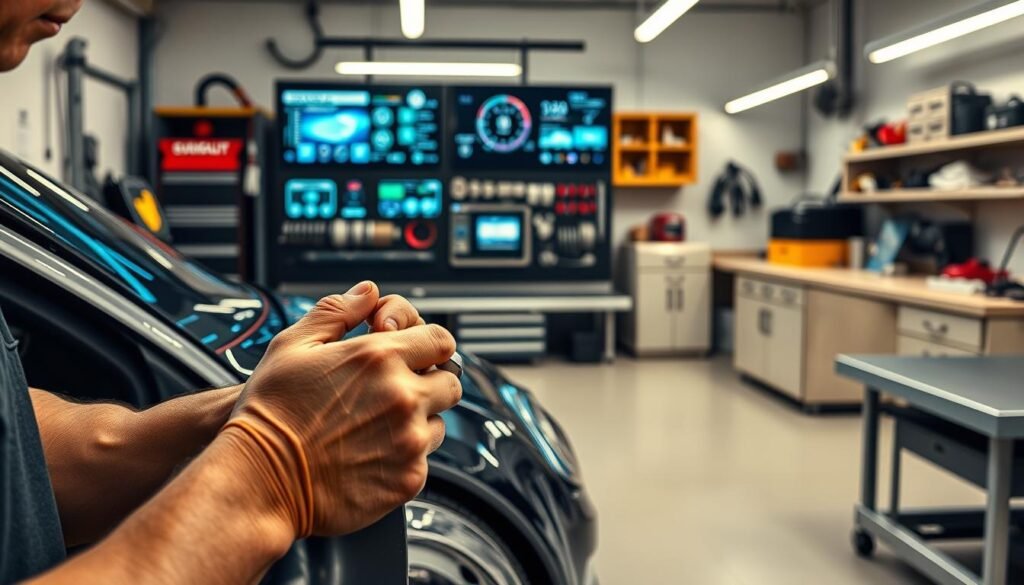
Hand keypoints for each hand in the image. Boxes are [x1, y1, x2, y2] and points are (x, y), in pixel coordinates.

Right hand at [222, 281, 460, 537]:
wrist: (258, 480)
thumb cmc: (269, 413)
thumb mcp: (292, 346)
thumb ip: (337, 311)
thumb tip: (368, 292)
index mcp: (381, 357)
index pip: (441, 341)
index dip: (429, 346)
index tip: (415, 356)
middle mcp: (404, 397)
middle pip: (450, 383)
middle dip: (429, 384)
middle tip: (397, 392)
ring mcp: (410, 440)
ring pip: (438, 425)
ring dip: (418, 422)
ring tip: (375, 428)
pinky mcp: (408, 479)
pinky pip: (423, 462)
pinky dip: (404, 459)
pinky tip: (369, 456)